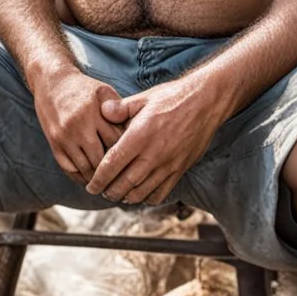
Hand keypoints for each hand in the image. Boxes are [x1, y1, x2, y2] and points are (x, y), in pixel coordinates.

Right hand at [33, 70, 124, 185]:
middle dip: (113, 171)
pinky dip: (80, 177)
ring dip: (97, 178)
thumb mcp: (103, 91)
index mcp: (93, 113)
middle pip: (100, 159)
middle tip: (124, 179)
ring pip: (84, 167)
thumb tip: (135, 131)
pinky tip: (90, 179)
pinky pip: (68, 168)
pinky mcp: (53, 143)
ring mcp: (64, 137)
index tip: (134, 161)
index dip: (126, 153)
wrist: (52, 81)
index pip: (115, 142)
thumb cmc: (83, 88)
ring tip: (109, 183)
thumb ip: (119, 109)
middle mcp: (77, 127)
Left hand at [85, 77, 221, 205]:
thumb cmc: (172, 97)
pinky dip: (148, 198)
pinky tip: (141, 194)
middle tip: (101, 191)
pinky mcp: (180, 169)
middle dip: (109, 191)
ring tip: (118, 194)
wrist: (205, 102)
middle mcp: (152, 155)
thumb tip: (102, 112)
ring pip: (140, 193)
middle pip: (123, 184)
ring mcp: (167, 165)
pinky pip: (161, 193)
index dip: (98, 180)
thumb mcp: (143, 98)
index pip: (111, 165)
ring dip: (126, 197)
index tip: (91, 186)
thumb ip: (120, 108)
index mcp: (139, 136)